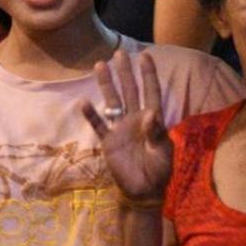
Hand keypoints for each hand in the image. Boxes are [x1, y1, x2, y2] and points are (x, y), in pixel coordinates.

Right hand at [80, 49, 171, 200]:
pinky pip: (99, 125)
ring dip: (107, 85)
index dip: (149, 74)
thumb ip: (156, 133)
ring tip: (99, 66)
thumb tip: (152, 112)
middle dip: (125, 72)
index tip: (145, 56)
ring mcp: (121, 129)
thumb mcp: (162, 153)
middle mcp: (135, 119)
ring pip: (113, 101)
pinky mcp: (109, 141)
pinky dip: (92, 115)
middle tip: (119, 53)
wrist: (144, 192)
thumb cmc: (159, 171)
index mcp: (152, 120)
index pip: (151, 92)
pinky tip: (83, 102)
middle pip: (130, 91)